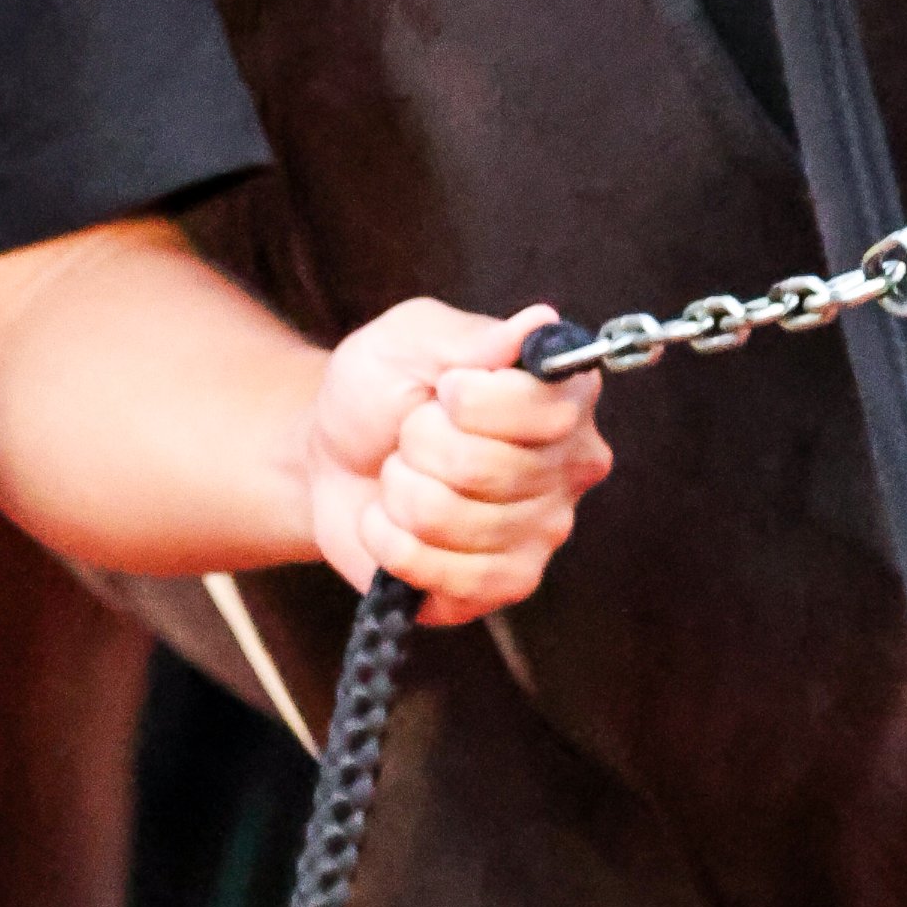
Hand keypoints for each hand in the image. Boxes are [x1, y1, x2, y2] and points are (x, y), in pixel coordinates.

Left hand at [305, 301, 611, 622]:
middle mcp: (572, 465)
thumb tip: (539, 322)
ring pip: (452, 521)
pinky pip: (446, 576)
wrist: (334, 459)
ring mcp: (544, 531)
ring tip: (400, 479)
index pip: (544, 409)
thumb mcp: (409, 341)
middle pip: (489, 468)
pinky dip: (393, 546)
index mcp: (565, 395)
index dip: (473, 402)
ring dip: (398, 495)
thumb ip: (471, 337)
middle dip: (418, 447)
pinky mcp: (507, 583)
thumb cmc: (380, 390)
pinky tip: (394, 527)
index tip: (442, 388)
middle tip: (411, 438)